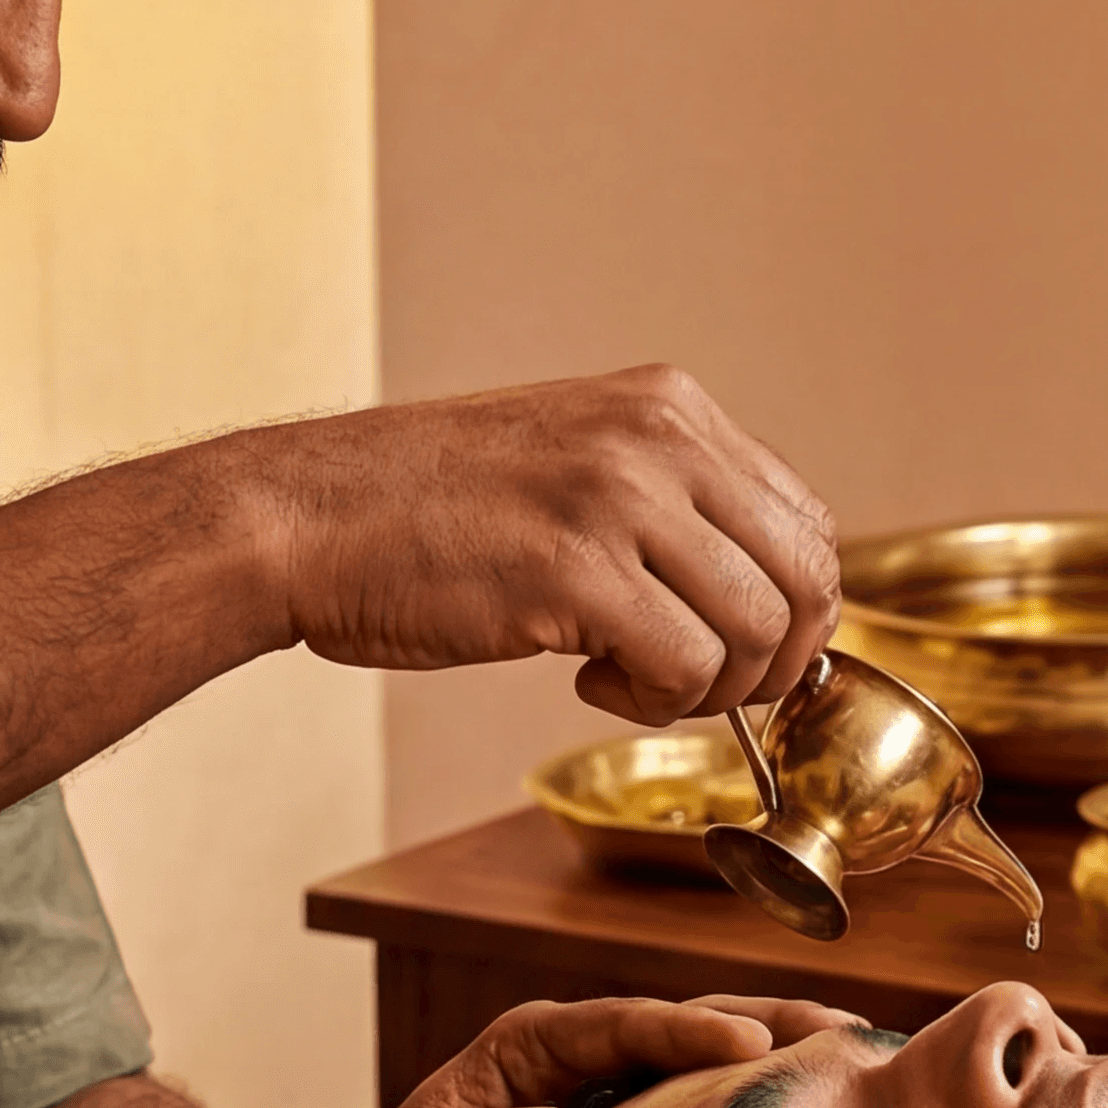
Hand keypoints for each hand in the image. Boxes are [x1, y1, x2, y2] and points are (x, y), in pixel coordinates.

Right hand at [268, 367, 837, 721]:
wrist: (301, 517)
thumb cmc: (422, 512)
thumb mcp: (573, 467)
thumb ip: (667, 507)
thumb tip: (760, 597)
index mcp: (668, 406)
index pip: (806, 521)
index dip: (793, 610)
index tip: (736, 651)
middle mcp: (658, 437)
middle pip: (807, 578)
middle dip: (772, 662)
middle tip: (697, 686)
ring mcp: (618, 497)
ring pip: (757, 631)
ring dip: (706, 689)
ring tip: (624, 679)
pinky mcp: (574, 569)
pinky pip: (685, 667)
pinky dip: (652, 700)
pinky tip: (584, 677)